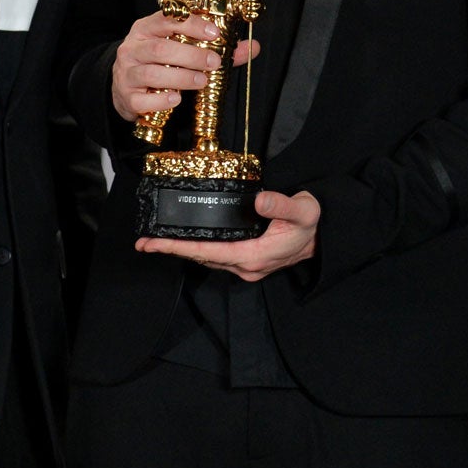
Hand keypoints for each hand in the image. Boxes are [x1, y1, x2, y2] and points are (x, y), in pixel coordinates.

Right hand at [111, 12, 257, 123]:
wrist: (124, 86)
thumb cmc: (158, 63)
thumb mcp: (179, 47)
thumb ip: (213, 47)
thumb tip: (251, 47)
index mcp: (146, 29)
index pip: (167, 19)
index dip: (192, 24)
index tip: (215, 33)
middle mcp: (133, 48)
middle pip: (160, 49)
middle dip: (191, 55)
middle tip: (214, 62)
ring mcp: (127, 73)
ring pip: (152, 74)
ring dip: (181, 78)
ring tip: (202, 81)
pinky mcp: (126, 96)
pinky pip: (142, 100)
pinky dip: (161, 100)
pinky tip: (176, 98)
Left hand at [135, 189, 317, 281]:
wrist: (322, 238)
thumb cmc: (312, 224)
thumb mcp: (303, 210)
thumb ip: (281, 205)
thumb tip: (258, 201)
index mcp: (254, 255)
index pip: (208, 252)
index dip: (180, 248)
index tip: (156, 243)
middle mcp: (246, 266)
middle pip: (201, 258)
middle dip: (172, 251)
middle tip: (144, 244)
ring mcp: (246, 266)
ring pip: (206, 259)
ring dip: (182, 251)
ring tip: (157, 243)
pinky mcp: (246, 261)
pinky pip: (215, 257)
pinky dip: (197, 250)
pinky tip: (186, 242)